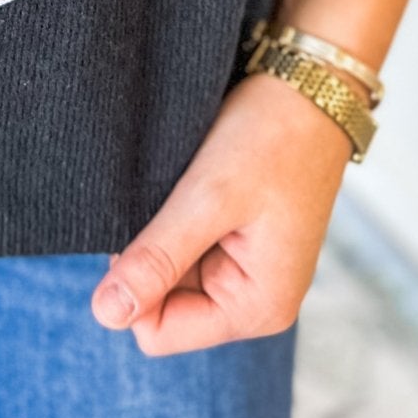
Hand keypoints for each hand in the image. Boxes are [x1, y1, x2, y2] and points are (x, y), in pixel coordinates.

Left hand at [90, 69, 353, 353]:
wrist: (311, 85)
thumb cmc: (273, 138)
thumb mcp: (209, 198)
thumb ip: (158, 258)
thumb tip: (106, 316)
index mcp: (257, 307)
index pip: (157, 331)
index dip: (137, 283)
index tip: (155, 222)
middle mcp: (253, 299)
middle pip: (161, 303)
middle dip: (153, 253)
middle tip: (174, 198)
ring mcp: (245, 270)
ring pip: (167, 272)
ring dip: (163, 230)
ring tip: (189, 187)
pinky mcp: (236, 241)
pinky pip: (183, 246)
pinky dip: (175, 216)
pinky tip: (193, 183)